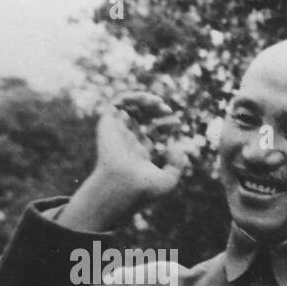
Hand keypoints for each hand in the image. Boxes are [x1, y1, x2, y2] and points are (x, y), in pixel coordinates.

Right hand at [60, 92, 194, 229]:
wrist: (123, 187)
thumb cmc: (144, 188)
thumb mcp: (170, 179)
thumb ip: (178, 163)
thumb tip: (177, 144)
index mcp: (140, 152)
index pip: (154, 131)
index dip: (167, 124)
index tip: (177, 124)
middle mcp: (128, 140)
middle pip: (143, 117)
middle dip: (157, 111)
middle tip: (168, 111)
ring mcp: (118, 132)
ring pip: (130, 108)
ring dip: (144, 100)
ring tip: (157, 101)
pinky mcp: (108, 124)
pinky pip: (116, 103)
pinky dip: (130, 97)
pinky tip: (144, 99)